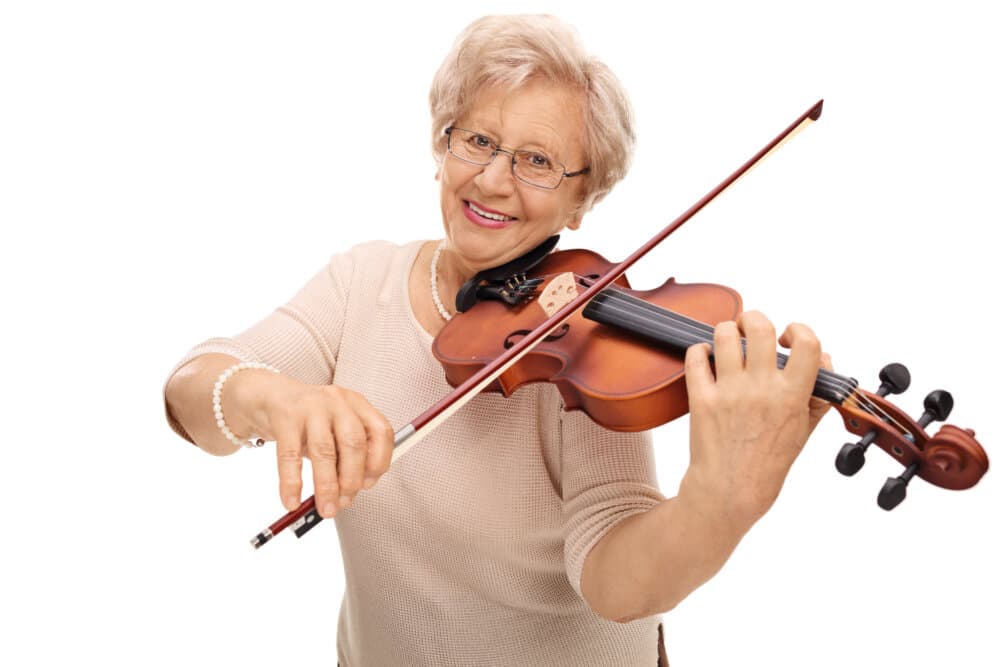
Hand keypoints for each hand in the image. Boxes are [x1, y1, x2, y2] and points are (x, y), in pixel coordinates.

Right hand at [228, 371, 394, 517]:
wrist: (268, 395)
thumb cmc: (308, 420)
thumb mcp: (334, 431)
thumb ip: (346, 456)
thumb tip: (350, 493)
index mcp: (357, 404)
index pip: (381, 432)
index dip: (379, 462)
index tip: (368, 485)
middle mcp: (338, 402)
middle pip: (354, 443)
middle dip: (352, 479)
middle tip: (345, 502)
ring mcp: (311, 406)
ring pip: (324, 451)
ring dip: (327, 486)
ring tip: (325, 509)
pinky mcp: (285, 416)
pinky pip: (289, 455)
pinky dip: (291, 483)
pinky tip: (292, 501)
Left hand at [682, 311, 832, 527]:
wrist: (730, 491)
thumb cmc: (768, 464)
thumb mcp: (804, 431)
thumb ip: (818, 394)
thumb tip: (824, 360)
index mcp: (793, 397)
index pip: (808, 344)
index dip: (799, 330)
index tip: (789, 337)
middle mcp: (762, 390)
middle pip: (760, 327)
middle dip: (755, 319)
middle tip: (751, 328)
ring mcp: (729, 393)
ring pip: (724, 335)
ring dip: (726, 330)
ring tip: (728, 340)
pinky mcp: (701, 399)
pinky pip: (695, 358)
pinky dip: (699, 350)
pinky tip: (705, 357)